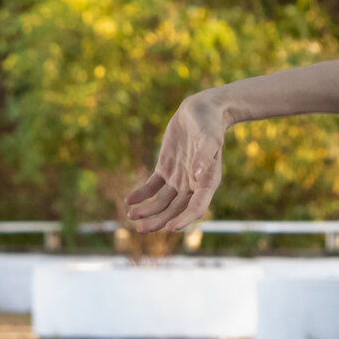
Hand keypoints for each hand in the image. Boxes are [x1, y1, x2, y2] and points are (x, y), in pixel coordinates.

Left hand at [123, 94, 226, 232]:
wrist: (201, 109)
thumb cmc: (209, 123)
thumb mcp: (209, 137)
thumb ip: (204, 156)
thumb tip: (197, 175)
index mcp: (207, 182)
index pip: (196, 207)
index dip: (184, 220)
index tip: (169, 228)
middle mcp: (193, 185)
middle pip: (175, 210)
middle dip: (159, 221)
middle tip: (141, 229)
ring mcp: (178, 178)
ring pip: (162, 202)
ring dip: (148, 211)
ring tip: (131, 216)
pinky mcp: (165, 169)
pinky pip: (152, 187)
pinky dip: (142, 195)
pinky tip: (129, 201)